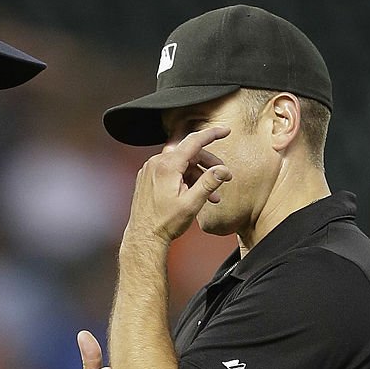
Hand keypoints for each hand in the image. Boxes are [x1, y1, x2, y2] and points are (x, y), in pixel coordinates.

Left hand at [126, 126, 231, 243]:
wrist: (144, 237)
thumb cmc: (165, 223)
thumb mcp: (192, 204)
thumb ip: (209, 183)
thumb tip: (223, 170)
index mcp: (167, 166)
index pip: (194, 141)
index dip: (212, 134)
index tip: (226, 131)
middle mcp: (156, 164)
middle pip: (189, 154)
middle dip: (208, 165)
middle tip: (223, 177)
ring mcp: (150, 170)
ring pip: (181, 164)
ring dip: (198, 176)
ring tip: (211, 195)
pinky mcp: (147, 178)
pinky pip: (171, 171)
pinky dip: (185, 178)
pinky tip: (194, 194)